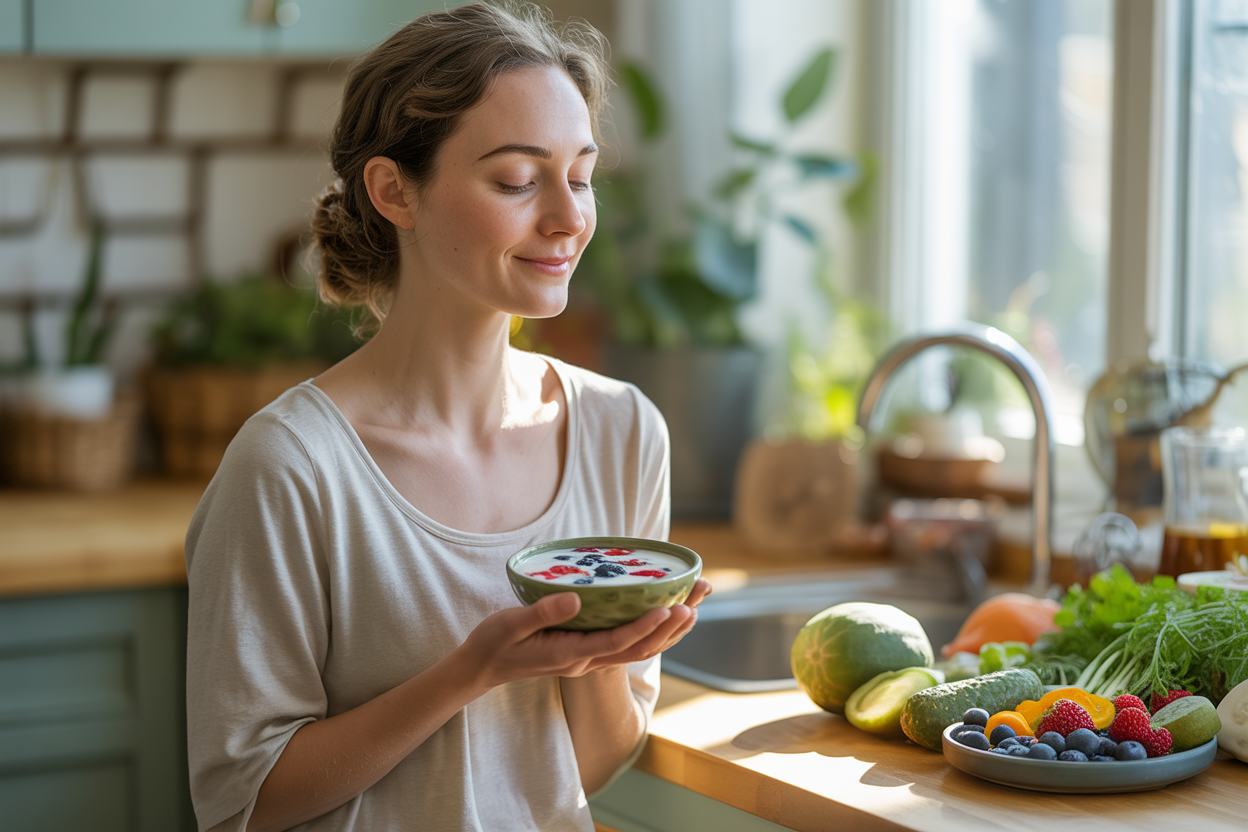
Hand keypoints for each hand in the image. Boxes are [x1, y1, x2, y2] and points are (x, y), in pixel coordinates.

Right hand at [461, 578, 712, 687]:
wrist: (482, 668)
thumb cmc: (494, 643)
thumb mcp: (511, 625)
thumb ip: (543, 612)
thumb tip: (576, 598)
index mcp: (570, 654)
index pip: (617, 642)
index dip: (645, 627)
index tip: (669, 609)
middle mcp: (586, 660)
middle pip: (638, 647)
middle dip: (671, 625)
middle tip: (697, 599)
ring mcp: (588, 659)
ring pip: (637, 649)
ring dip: (668, 630)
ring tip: (694, 606)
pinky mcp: (586, 652)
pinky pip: (626, 645)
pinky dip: (650, 632)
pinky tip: (664, 617)